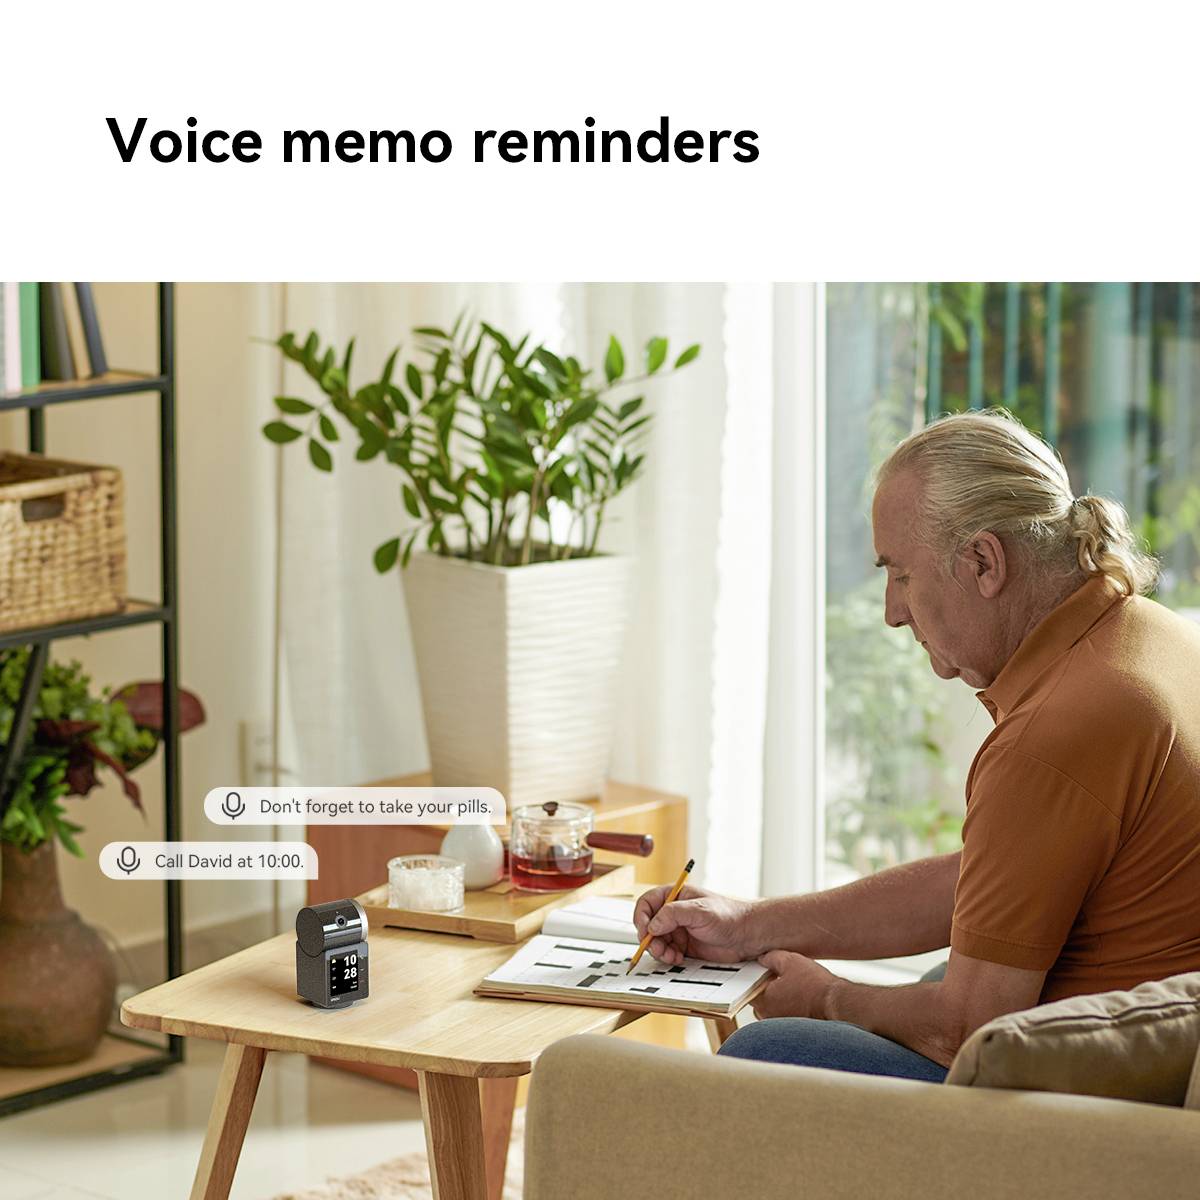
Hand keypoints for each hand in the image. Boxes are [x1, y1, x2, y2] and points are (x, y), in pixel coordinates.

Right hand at [633, 884, 757, 964]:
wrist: (748, 936)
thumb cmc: (729, 915)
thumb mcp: (700, 911)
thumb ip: (673, 914)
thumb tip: (651, 926)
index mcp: (675, 896)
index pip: (647, 903)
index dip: (641, 917)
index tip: (645, 931)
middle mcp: (674, 913)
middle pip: (648, 925)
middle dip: (649, 939)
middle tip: (658, 949)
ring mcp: (679, 930)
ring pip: (656, 942)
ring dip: (659, 950)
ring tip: (670, 956)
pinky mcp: (685, 947)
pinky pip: (667, 953)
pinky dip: (668, 958)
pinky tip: (678, 959)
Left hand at [751, 950, 838, 1019]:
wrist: (836, 1003)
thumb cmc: (814, 986)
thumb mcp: (790, 961)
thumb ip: (771, 958)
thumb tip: (763, 958)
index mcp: (764, 1000)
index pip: (748, 988)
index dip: (755, 976)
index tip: (762, 969)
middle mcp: (769, 1016)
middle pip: (759, 999)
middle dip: (767, 987)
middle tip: (779, 976)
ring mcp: (781, 1025)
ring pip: (772, 1009)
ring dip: (778, 999)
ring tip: (793, 986)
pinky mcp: (794, 1029)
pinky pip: (785, 1016)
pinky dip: (789, 1007)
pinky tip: (801, 997)